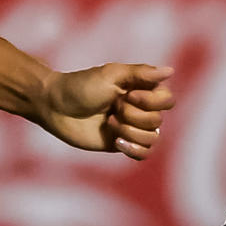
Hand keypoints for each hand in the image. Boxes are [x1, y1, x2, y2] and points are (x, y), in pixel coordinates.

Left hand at [36, 63, 175, 159]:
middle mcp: (140, 108)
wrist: (56, 106)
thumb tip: (170, 71)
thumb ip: (141, 73)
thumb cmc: (81, 85)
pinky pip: (144, 154)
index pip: (167, 100)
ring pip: (152, 139)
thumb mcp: (111, 74)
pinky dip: (134, 150)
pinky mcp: (121, 144)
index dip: (152, 101)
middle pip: (158, 121)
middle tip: (111, 108)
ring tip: (110, 123)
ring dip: (130, 131)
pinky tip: (116, 141)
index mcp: (141, 89)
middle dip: (133, 116)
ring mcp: (131, 127)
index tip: (128, 95)